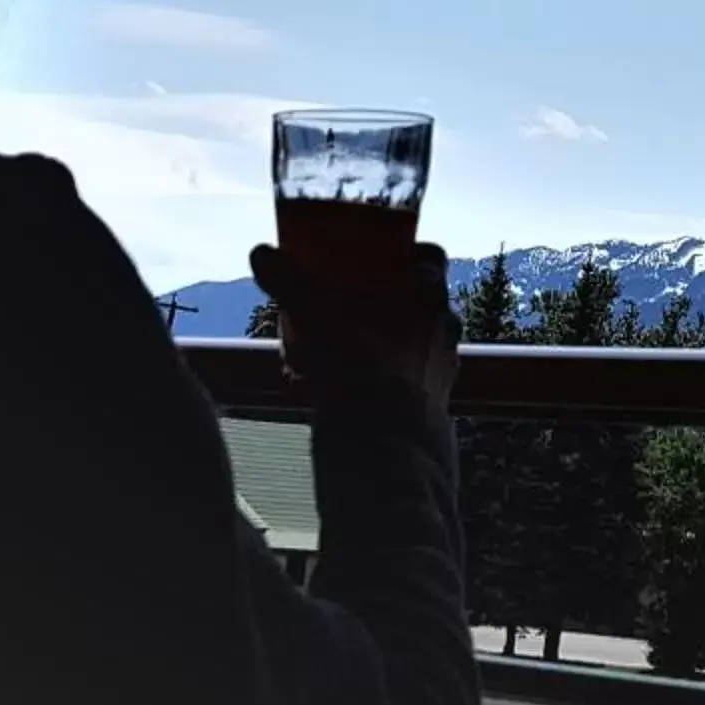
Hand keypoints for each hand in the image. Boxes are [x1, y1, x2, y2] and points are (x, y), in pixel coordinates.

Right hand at [248, 240, 457, 421]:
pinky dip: (360, 380)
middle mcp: (442, 333)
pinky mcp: (422, 408)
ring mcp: (436, 372)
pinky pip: (391, 383)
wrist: (388, 453)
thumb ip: (292, 285)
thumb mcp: (320, 321)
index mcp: (430, 301)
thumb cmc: (364, 375)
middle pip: (410, 301)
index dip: (402, 251)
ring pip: (399, 343)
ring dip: (360, 341)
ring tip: (316, 350)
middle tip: (332, 301)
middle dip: (369, 300)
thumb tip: (262, 253)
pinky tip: (319, 388)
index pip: (429, 257)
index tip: (370, 253)